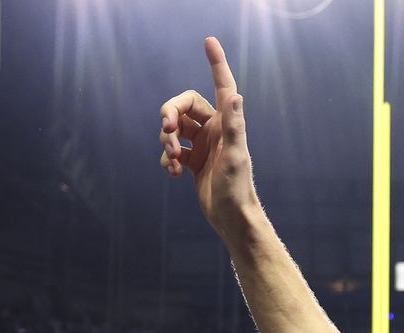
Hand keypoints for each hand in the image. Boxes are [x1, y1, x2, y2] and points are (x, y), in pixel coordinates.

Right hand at [158, 37, 258, 236]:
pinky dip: (168, 159)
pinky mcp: (193, 161)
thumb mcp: (235, 157)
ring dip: (167, 141)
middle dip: (169, 115)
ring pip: (173, 129)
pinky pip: (171, 150)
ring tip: (175, 160)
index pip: (220, 86)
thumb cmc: (237, 190)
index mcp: (226, 123)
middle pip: (183, 106)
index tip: (209, 41)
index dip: (216, 63)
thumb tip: (235, 95)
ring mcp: (202, 145)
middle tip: (166, 129)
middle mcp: (214, 130)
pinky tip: (175, 174)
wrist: (231, 219)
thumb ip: (234, 126)